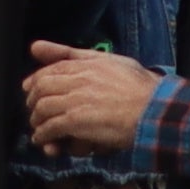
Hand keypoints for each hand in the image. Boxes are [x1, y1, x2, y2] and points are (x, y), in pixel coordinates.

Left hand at [23, 41, 158, 154]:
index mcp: (88, 64)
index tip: (32, 89)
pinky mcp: (76, 120)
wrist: (157, 109)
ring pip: (42, 108)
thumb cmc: (142, 87)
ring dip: (38, 121)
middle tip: (36, 112)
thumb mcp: (112, 61)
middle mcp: (79, 79)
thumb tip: (35, 46)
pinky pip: (49, 128)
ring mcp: (76, 100)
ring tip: (41, 129)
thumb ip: (74, 53)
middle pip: (42, 87)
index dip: (36, 80)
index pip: (51, 68)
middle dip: (33, 101)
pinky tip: (48, 142)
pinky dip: (44, 136)